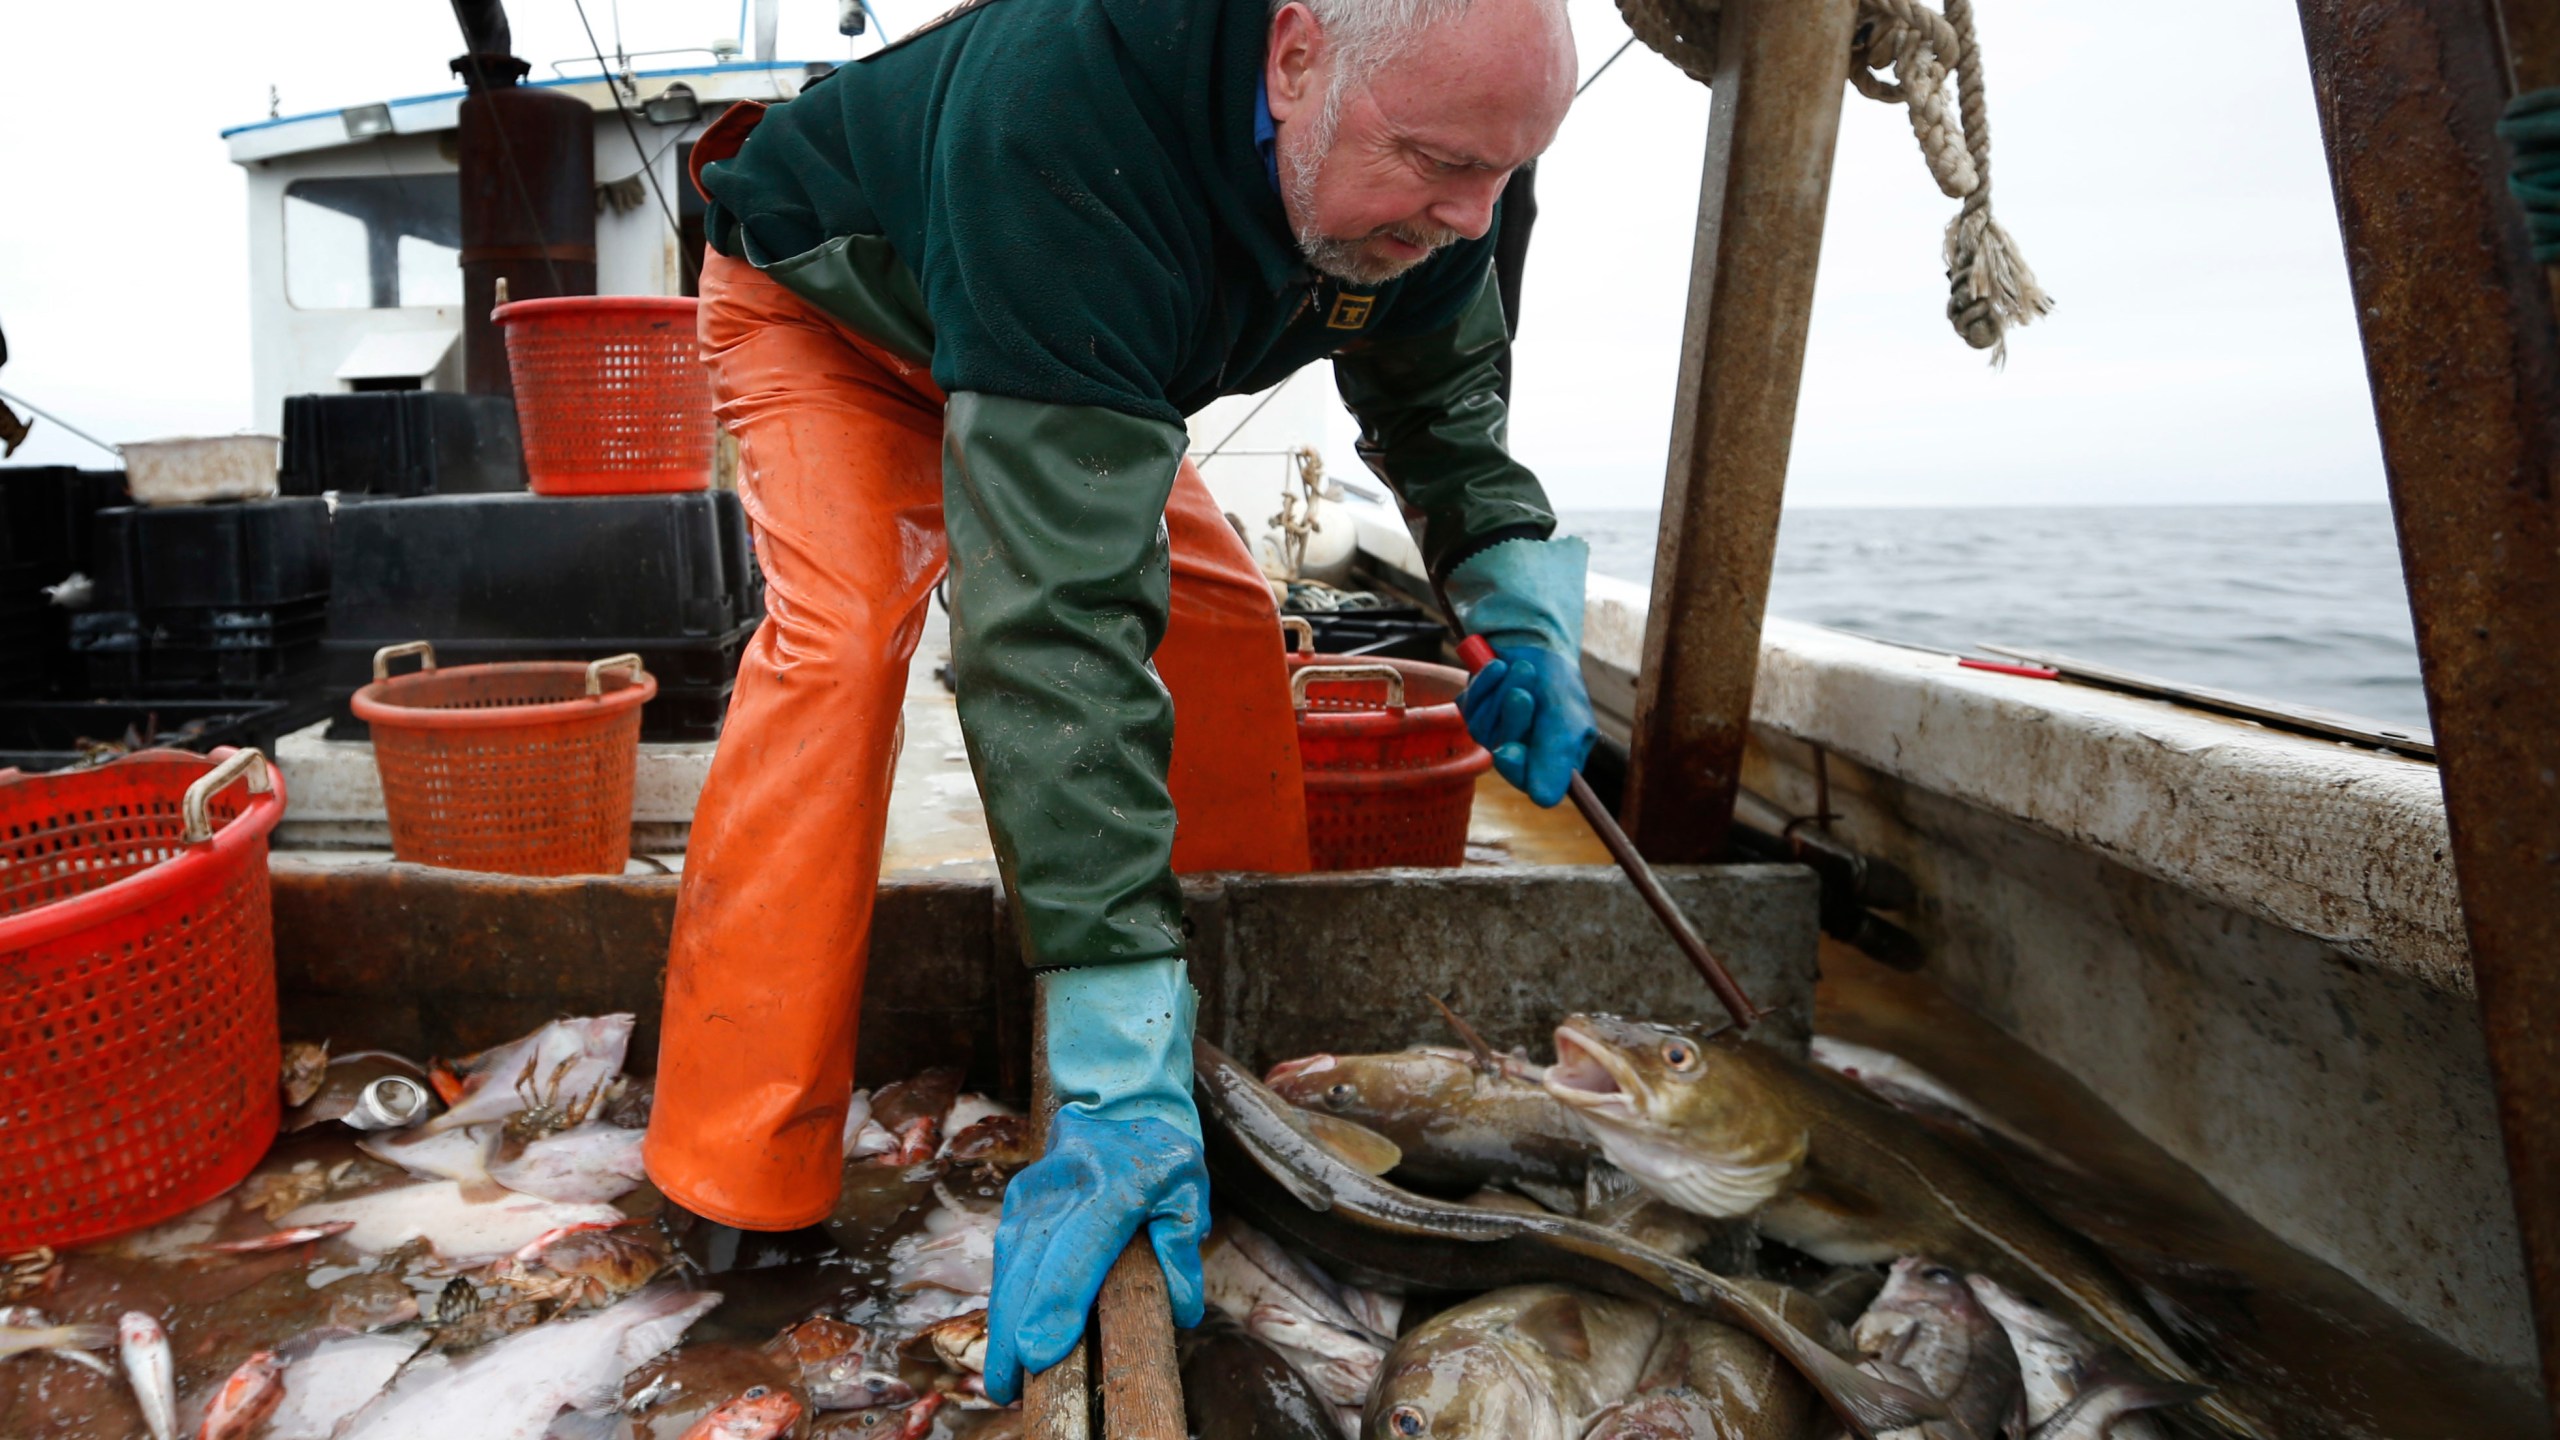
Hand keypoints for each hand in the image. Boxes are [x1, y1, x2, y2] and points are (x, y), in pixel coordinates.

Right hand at [980, 1108, 1208, 1402]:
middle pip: (1031, 1267)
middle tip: (1009, 1388)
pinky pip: (1007, 1257)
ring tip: (1002, 1378)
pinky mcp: (1017, 1202)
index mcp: (1111, 1186)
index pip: (1078, 1252)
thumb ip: (1182, 1246)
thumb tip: (1181, 1309)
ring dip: (1002, 1320)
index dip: (1056, 1305)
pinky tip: (1004, 1337)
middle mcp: (1062, 1189)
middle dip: (1015, 1330)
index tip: (1040, 1353)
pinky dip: (1004, 1299)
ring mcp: (1033, 1193)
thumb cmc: (1160, 1153)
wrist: (1119, 1100)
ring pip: (1011, 1265)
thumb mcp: (1188, 1191)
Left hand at [1459, 643, 1595, 807]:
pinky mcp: (1475, 712)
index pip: (1530, 783)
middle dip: (1512, 719)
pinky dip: (1484, 682)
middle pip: (1502, 755)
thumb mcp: (1567, 721)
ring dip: (1501, 692)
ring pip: (1483, 727)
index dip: (1516, 768)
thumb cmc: (1560, 684)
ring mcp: (1494, 733)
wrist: (1537, 643)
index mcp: (1549, 762)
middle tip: (1522, 694)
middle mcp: (1520, 753)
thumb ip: (1556, 759)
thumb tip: (1544, 802)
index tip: (1509, 750)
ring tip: (1521, 669)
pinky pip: (1469, 705)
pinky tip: (1498, 667)